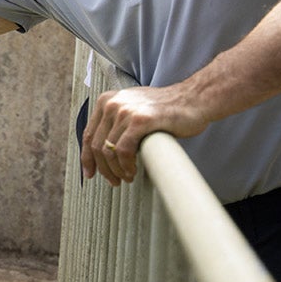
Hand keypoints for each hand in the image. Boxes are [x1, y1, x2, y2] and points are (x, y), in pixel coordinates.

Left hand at [80, 84, 207, 185]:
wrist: (193, 100)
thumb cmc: (165, 109)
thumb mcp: (133, 109)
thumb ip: (117, 123)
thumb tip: (104, 151)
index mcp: (107, 100)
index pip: (88, 134)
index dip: (87, 158)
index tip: (89, 174)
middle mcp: (112, 104)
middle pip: (96, 145)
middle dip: (103, 168)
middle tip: (114, 181)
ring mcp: (125, 111)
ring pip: (108, 150)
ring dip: (116, 170)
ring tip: (126, 178)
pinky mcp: (140, 121)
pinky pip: (124, 150)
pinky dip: (126, 165)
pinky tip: (133, 171)